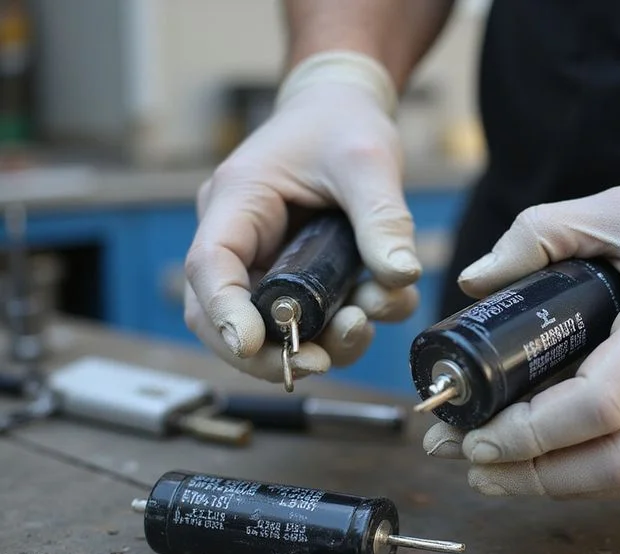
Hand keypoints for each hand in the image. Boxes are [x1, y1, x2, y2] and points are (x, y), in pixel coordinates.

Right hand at [184, 52, 419, 382]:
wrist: (343, 111)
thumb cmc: (343, 124)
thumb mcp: (368, 161)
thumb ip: (382, 218)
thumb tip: (400, 277)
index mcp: (238, 199)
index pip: (209, 266)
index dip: (224, 312)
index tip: (253, 344)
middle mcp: (240, 238)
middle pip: (219, 316)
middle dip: (265, 353)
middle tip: (316, 366)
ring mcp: (264, 263)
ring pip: (266, 330)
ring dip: (315, 345)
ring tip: (361, 326)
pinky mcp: (295, 280)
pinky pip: (306, 323)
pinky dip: (339, 332)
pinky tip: (375, 309)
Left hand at [424, 144, 619, 497]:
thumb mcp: (617, 207)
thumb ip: (537, 235)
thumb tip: (475, 281)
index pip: (596, 407)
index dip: (528, 434)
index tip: (477, 437)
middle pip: (616, 463)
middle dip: (535, 477)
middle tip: (479, 466)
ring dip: (566, 485)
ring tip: (508, 473)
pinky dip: (607, 471)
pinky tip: (564, 459)